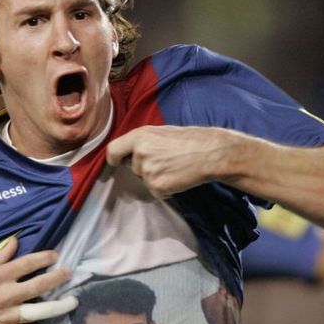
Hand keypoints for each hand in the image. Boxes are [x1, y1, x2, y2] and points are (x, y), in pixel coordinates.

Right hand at [0, 237, 75, 323]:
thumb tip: (15, 240)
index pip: (27, 264)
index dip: (44, 258)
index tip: (56, 256)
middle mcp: (5, 295)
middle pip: (39, 285)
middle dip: (58, 278)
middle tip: (70, 273)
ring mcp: (7, 316)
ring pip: (40, 310)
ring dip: (59, 306)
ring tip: (74, 301)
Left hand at [106, 125, 240, 196]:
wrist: (210, 153)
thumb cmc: (189, 140)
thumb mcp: (160, 132)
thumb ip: (142, 141)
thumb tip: (127, 153)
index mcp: (139, 136)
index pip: (113, 151)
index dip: (113, 158)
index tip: (116, 162)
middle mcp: (139, 154)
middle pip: (132, 167)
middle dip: (144, 167)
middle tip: (165, 160)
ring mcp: (147, 172)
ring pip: (144, 180)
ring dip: (156, 178)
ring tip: (174, 167)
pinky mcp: (157, 188)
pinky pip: (155, 192)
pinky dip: (165, 189)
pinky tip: (178, 177)